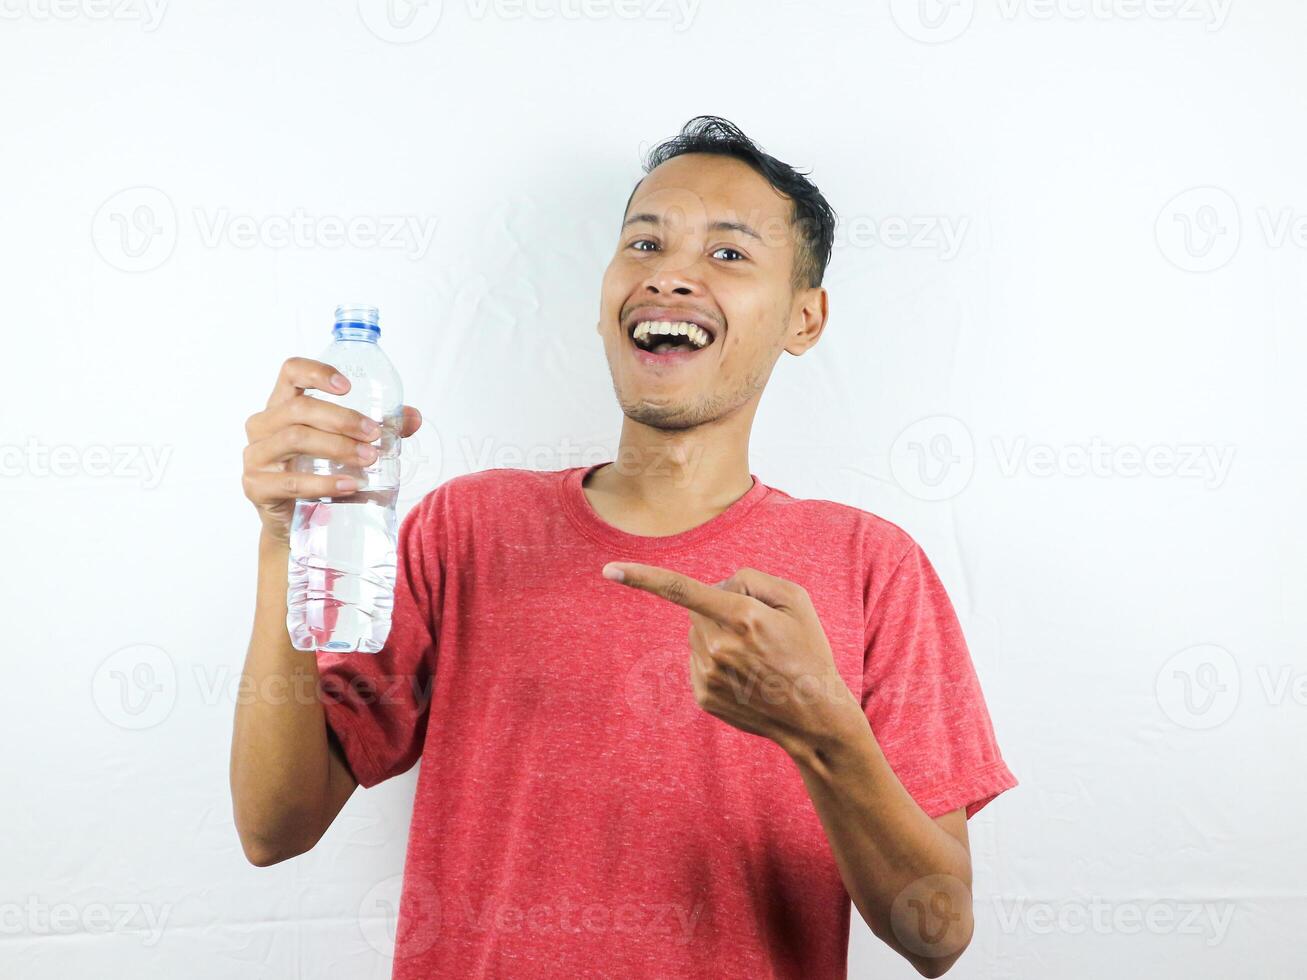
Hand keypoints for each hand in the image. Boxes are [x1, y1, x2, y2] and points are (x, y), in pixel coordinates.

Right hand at [242, 357, 421, 545]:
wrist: (298, 524)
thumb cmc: (320, 472)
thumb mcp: (347, 444)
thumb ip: (379, 429)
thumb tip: (413, 418)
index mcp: (282, 406)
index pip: (291, 372)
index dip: (317, 372)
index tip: (349, 386)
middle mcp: (263, 425)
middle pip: (299, 408)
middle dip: (341, 419)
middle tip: (374, 434)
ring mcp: (255, 456)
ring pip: (294, 438)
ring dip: (337, 447)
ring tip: (369, 459)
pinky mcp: (256, 487)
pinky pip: (291, 481)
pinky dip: (324, 482)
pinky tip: (350, 484)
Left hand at [602, 562, 859, 752]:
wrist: (814, 715)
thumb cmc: (808, 650)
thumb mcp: (796, 600)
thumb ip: (752, 577)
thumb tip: (716, 586)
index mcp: (742, 617)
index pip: (682, 590)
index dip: (644, 577)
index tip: (608, 570)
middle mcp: (718, 646)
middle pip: (698, 610)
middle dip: (719, 609)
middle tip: (758, 629)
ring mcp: (708, 674)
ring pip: (697, 636)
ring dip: (717, 636)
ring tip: (756, 657)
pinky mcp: (703, 695)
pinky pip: (698, 661)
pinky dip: (716, 660)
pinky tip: (746, 675)